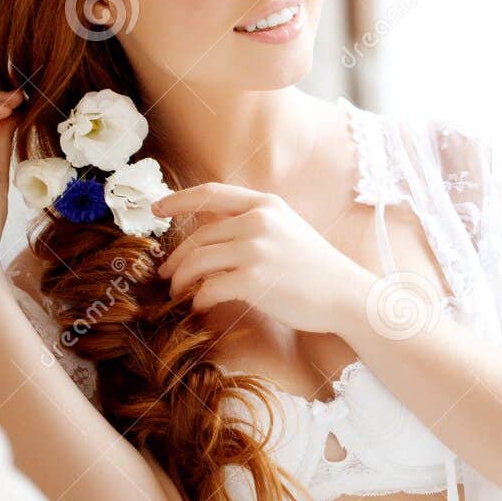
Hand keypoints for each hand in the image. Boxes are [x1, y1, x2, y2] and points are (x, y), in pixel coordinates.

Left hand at [152, 183, 372, 334]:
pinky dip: (199, 300)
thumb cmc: (316, 268)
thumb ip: (253, 224)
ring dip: (182, 282)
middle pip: (198, 237)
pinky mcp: (254, 281)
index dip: (177, 200)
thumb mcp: (286, 229)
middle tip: (167, 276)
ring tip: (179, 294)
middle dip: (176, 259)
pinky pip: (209, 289)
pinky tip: (200, 307)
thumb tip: (210, 232)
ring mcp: (256, 250)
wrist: (346, 295)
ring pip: (197, 263)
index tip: (156, 209)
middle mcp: (258, 221)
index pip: (210, 193)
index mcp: (265, 204)